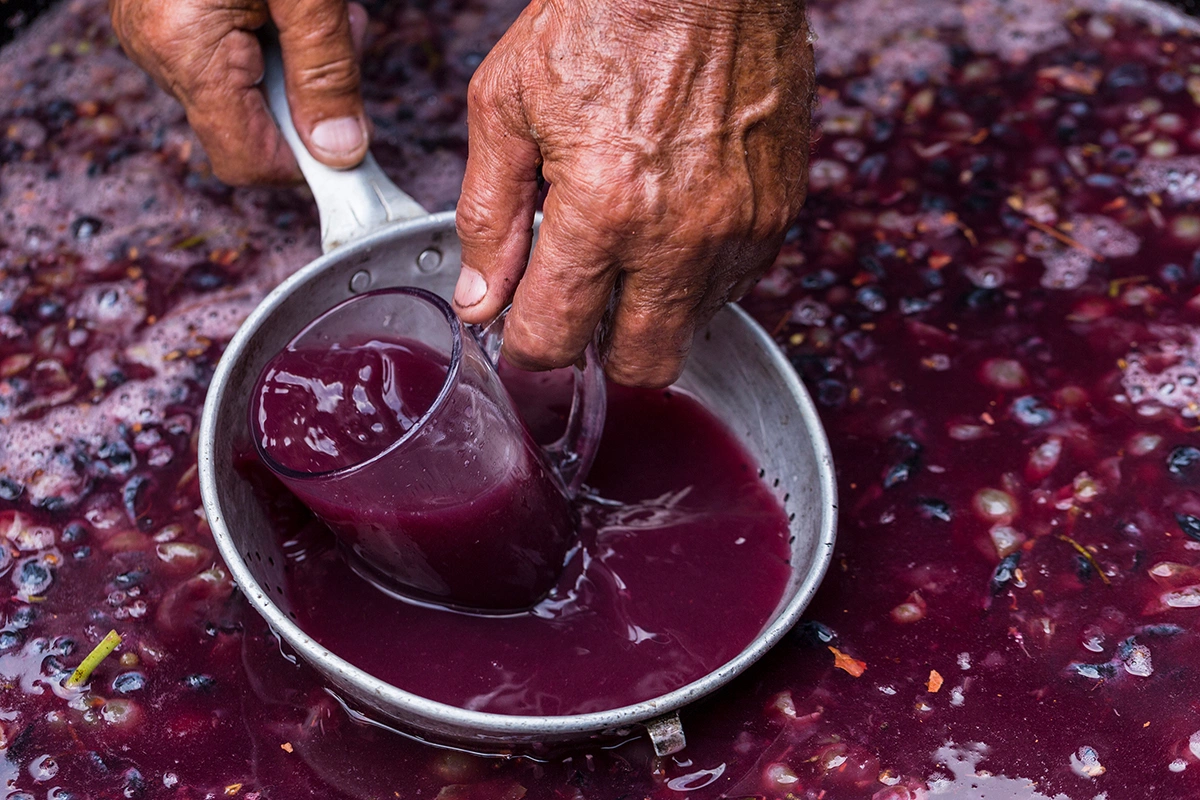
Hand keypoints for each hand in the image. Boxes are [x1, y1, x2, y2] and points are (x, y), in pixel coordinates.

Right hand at [110, 0, 368, 184]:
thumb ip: (326, 74)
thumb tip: (341, 150)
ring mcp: (156, 32)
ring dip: (298, 61)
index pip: (249, 162)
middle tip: (343, 35)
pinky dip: (271, 37)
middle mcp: (160, 49)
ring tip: (315, 8)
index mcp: (188, 51)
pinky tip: (287, 3)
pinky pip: (228, 52)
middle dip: (311, 94)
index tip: (353, 143)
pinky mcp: (165, 14)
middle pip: (253, 124)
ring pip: (247, 88)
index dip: (306, 164)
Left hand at [454, 0, 812, 386]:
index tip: (522, 334)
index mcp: (604, 208)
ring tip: (627, 245)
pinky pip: (735, 283)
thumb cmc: (604, 17)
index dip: (527, 347)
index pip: (556, 335)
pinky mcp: (778, 210)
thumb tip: (480, 297)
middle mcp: (681, 234)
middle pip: (641, 364)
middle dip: (599, 352)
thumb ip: (488, 215)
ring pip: (692, 328)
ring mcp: (739, 227)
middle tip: (578, 308)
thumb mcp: (507, 106)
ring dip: (651, 310)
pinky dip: (697, 275)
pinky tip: (671, 225)